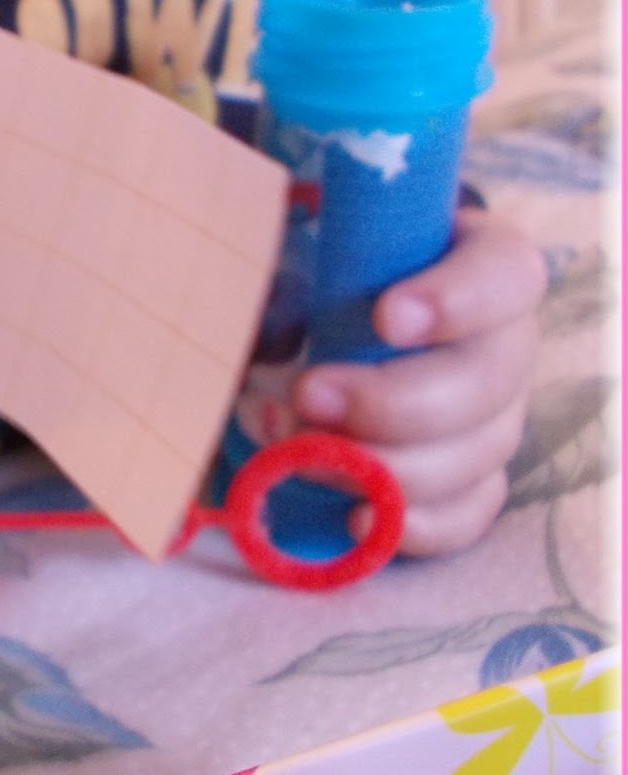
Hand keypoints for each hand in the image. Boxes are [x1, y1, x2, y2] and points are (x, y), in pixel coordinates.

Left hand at [293, 208, 547, 556]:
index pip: (505, 273)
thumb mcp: (299, 250)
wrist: (310, 334)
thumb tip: (269, 315)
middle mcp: (501, 344)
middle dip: (396, 401)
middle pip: (488, 382)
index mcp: (478, 265)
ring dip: (388, 466)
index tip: (387, 317)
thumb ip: (291, 263)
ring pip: (476, 455)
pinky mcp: (470, 480)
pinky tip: (353, 520)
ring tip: (302, 455)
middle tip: (310, 396)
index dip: (458, 299)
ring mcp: (493, 417)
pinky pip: (464, 515)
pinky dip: (413, 525)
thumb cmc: (313, 276)